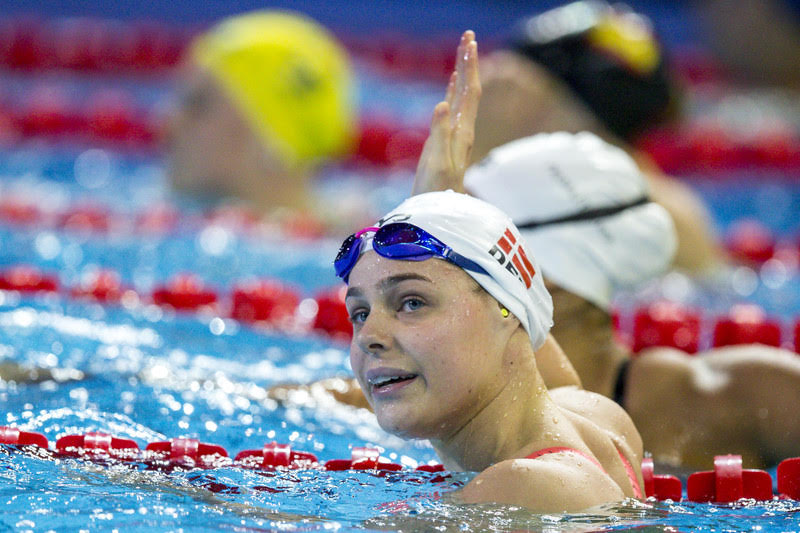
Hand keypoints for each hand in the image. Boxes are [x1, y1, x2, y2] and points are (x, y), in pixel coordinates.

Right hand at [413, 31, 480, 194]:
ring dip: (461, 74)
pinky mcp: (445, 143)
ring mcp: (455, 137)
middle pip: (469, 90)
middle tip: (468, 36)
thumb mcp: (436, 162)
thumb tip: (443, 103)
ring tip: (462, 53)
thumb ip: (440, 133)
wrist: (437, 215)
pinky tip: (450, 87)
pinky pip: (452, 111)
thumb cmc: (435, 192)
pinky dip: (452, 94)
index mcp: (462, 132)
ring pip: (461, 98)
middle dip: (468, 62)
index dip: (469, 66)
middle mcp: (462, 131)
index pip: (469, 92)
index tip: (468, 42)